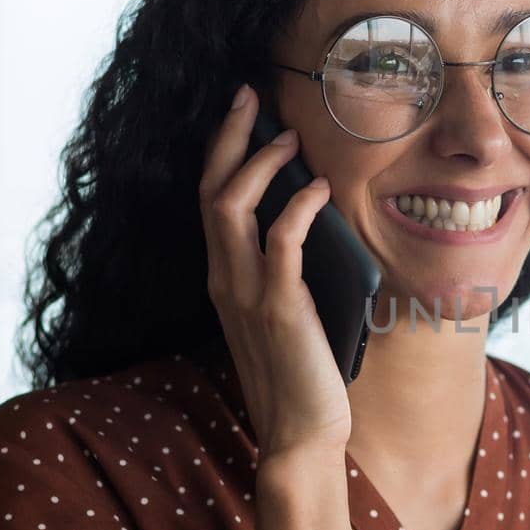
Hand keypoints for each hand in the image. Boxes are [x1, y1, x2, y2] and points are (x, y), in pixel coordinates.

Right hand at [199, 84, 350, 458]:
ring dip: (259, 164)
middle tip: (250, 96)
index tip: (242, 111)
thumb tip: (316, 214)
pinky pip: (280, 243)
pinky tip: (319, 189)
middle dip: (229, 137)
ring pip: (232, 207)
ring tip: (289, 137)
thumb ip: (289, 268)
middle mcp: (225, 280)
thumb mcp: (289, 310)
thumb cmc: (303, 374)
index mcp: (224, 278)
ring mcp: (247, 294)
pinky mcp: (279, 309)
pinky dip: (296, 208)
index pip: (210, 200)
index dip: (222, 151)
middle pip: (211, 191)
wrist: (301, 434)